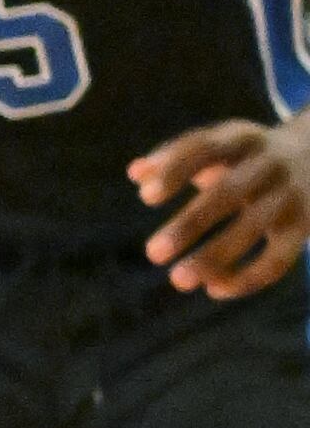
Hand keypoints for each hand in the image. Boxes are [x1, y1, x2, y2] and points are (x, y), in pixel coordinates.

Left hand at [131, 117, 309, 294]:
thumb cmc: (251, 156)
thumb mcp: (221, 145)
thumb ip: (176, 157)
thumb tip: (135, 174)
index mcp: (241, 138)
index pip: (204, 148)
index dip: (176, 169)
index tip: (146, 196)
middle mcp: (268, 164)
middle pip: (228, 193)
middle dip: (190, 224)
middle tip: (153, 254)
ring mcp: (290, 195)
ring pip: (253, 228)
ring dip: (216, 257)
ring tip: (178, 280)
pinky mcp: (305, 227)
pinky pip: (279, 258)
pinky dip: (249, 277)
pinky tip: (214, 289)